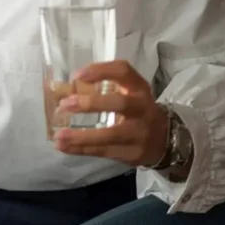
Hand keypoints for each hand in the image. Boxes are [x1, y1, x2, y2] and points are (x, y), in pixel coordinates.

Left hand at [53, 60, 168, 166]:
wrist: (165, 139)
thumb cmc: (136, 109)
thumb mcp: (130, 92)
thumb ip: (104, 86)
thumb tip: (62, 88)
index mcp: (139, 89)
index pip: (124, 72)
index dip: (100, 71)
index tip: (77, 75)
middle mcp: (142, 109)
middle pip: (119, 104)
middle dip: (91, 103)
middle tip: (64, 104)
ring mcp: (140, 133)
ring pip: (110, 135)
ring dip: (81, 136)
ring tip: (59, 136)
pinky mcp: (134, 153)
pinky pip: (104, 152)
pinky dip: (81, 149)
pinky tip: (63, 146)